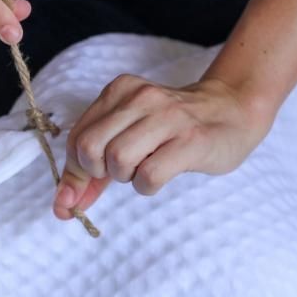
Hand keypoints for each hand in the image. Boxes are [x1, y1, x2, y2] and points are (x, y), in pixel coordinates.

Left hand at [52, 74, 274, 218]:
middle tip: (118, 171)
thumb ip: (93, 169)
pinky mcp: (191, 140)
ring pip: (117, 160)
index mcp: (119, 91)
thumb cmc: (172, 129)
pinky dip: (146, 186)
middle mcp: (140, 97)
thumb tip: (63, 205)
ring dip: (125, 177)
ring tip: (144, 167)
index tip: (75, 195)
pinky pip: (149, 175)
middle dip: (96, 172)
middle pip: (90, 148)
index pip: (77, 136)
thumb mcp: (128, 136)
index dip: (73, 171)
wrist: (232, 111)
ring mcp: (167, 117)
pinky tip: (159, 175)